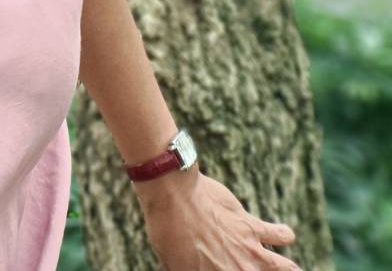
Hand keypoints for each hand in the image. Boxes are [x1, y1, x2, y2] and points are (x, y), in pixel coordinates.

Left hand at [137, 169, 300, 268]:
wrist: (173, 195)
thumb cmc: (165, 229)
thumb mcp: (172, 262)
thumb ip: (185, 268)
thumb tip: (185, 266)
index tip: (227, 268)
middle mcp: (240, 270)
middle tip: (267, 268)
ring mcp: (249, 251)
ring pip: (286, 268)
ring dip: (289, 269)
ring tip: (293, 270)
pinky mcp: (251, 226)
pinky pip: (280, 235)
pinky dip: (284, 235)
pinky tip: (286, 235)